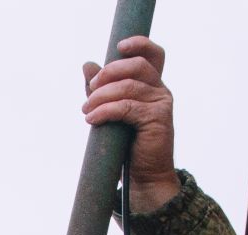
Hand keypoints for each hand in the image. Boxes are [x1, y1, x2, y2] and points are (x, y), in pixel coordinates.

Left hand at [83, 36, 178, 213]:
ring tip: (86, 110)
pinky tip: (92, 120)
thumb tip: (87, 64)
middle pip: (137, 66)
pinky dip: (105, 111)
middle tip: (90, 89)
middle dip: (109, 73)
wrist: (144, 177)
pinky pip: (127, 107)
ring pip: (128, 87)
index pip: (153, 54)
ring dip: (101, 96)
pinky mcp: (158, 119)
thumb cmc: (128, 145)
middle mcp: (161, 90)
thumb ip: (102, 88)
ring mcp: (162, 104)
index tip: (118, 46)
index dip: (139, 44)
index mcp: (153, 85)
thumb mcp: (112, 111)